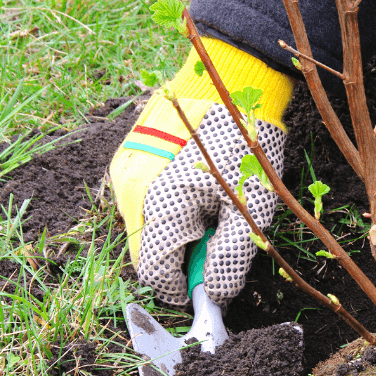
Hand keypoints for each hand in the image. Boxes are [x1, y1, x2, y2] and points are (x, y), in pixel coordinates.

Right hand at [109, 38, 292, 307]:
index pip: (155, 273)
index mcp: (159, 205)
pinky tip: (194, 188)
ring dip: (175, 231)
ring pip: (145, 228)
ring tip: (209, 205)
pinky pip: (143, 201)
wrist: (227, 79)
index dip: (183, 288)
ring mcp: (125, 172)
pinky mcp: (129, 158)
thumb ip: (229, 257)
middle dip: (181, 257)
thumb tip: (216, 295)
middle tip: (217, 236)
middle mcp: (130, 191)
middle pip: (147, 252)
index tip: (210, 288)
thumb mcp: (250, 207)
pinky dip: (168, 207)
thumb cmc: (243, 143)